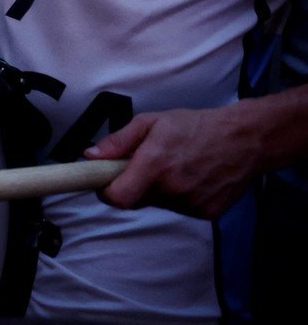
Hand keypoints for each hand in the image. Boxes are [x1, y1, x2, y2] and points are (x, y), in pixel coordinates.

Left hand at [87, 103, 265, 218]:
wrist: (245, 140)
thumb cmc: (196, 126)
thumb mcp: (151, 122)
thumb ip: (118, 142)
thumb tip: (91, 156)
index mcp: (155, 165)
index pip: (119, 197)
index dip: (106, 192)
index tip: (104, 183)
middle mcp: (173, 188)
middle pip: (136, 200)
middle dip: (131, 186)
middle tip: (142, 166)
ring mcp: (192, 203)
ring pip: (158, 204)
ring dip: (156, 190)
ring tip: (173, 166)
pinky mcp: (207, 213)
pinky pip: (180, 208)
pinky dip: (178, 196)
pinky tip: (190, 176)